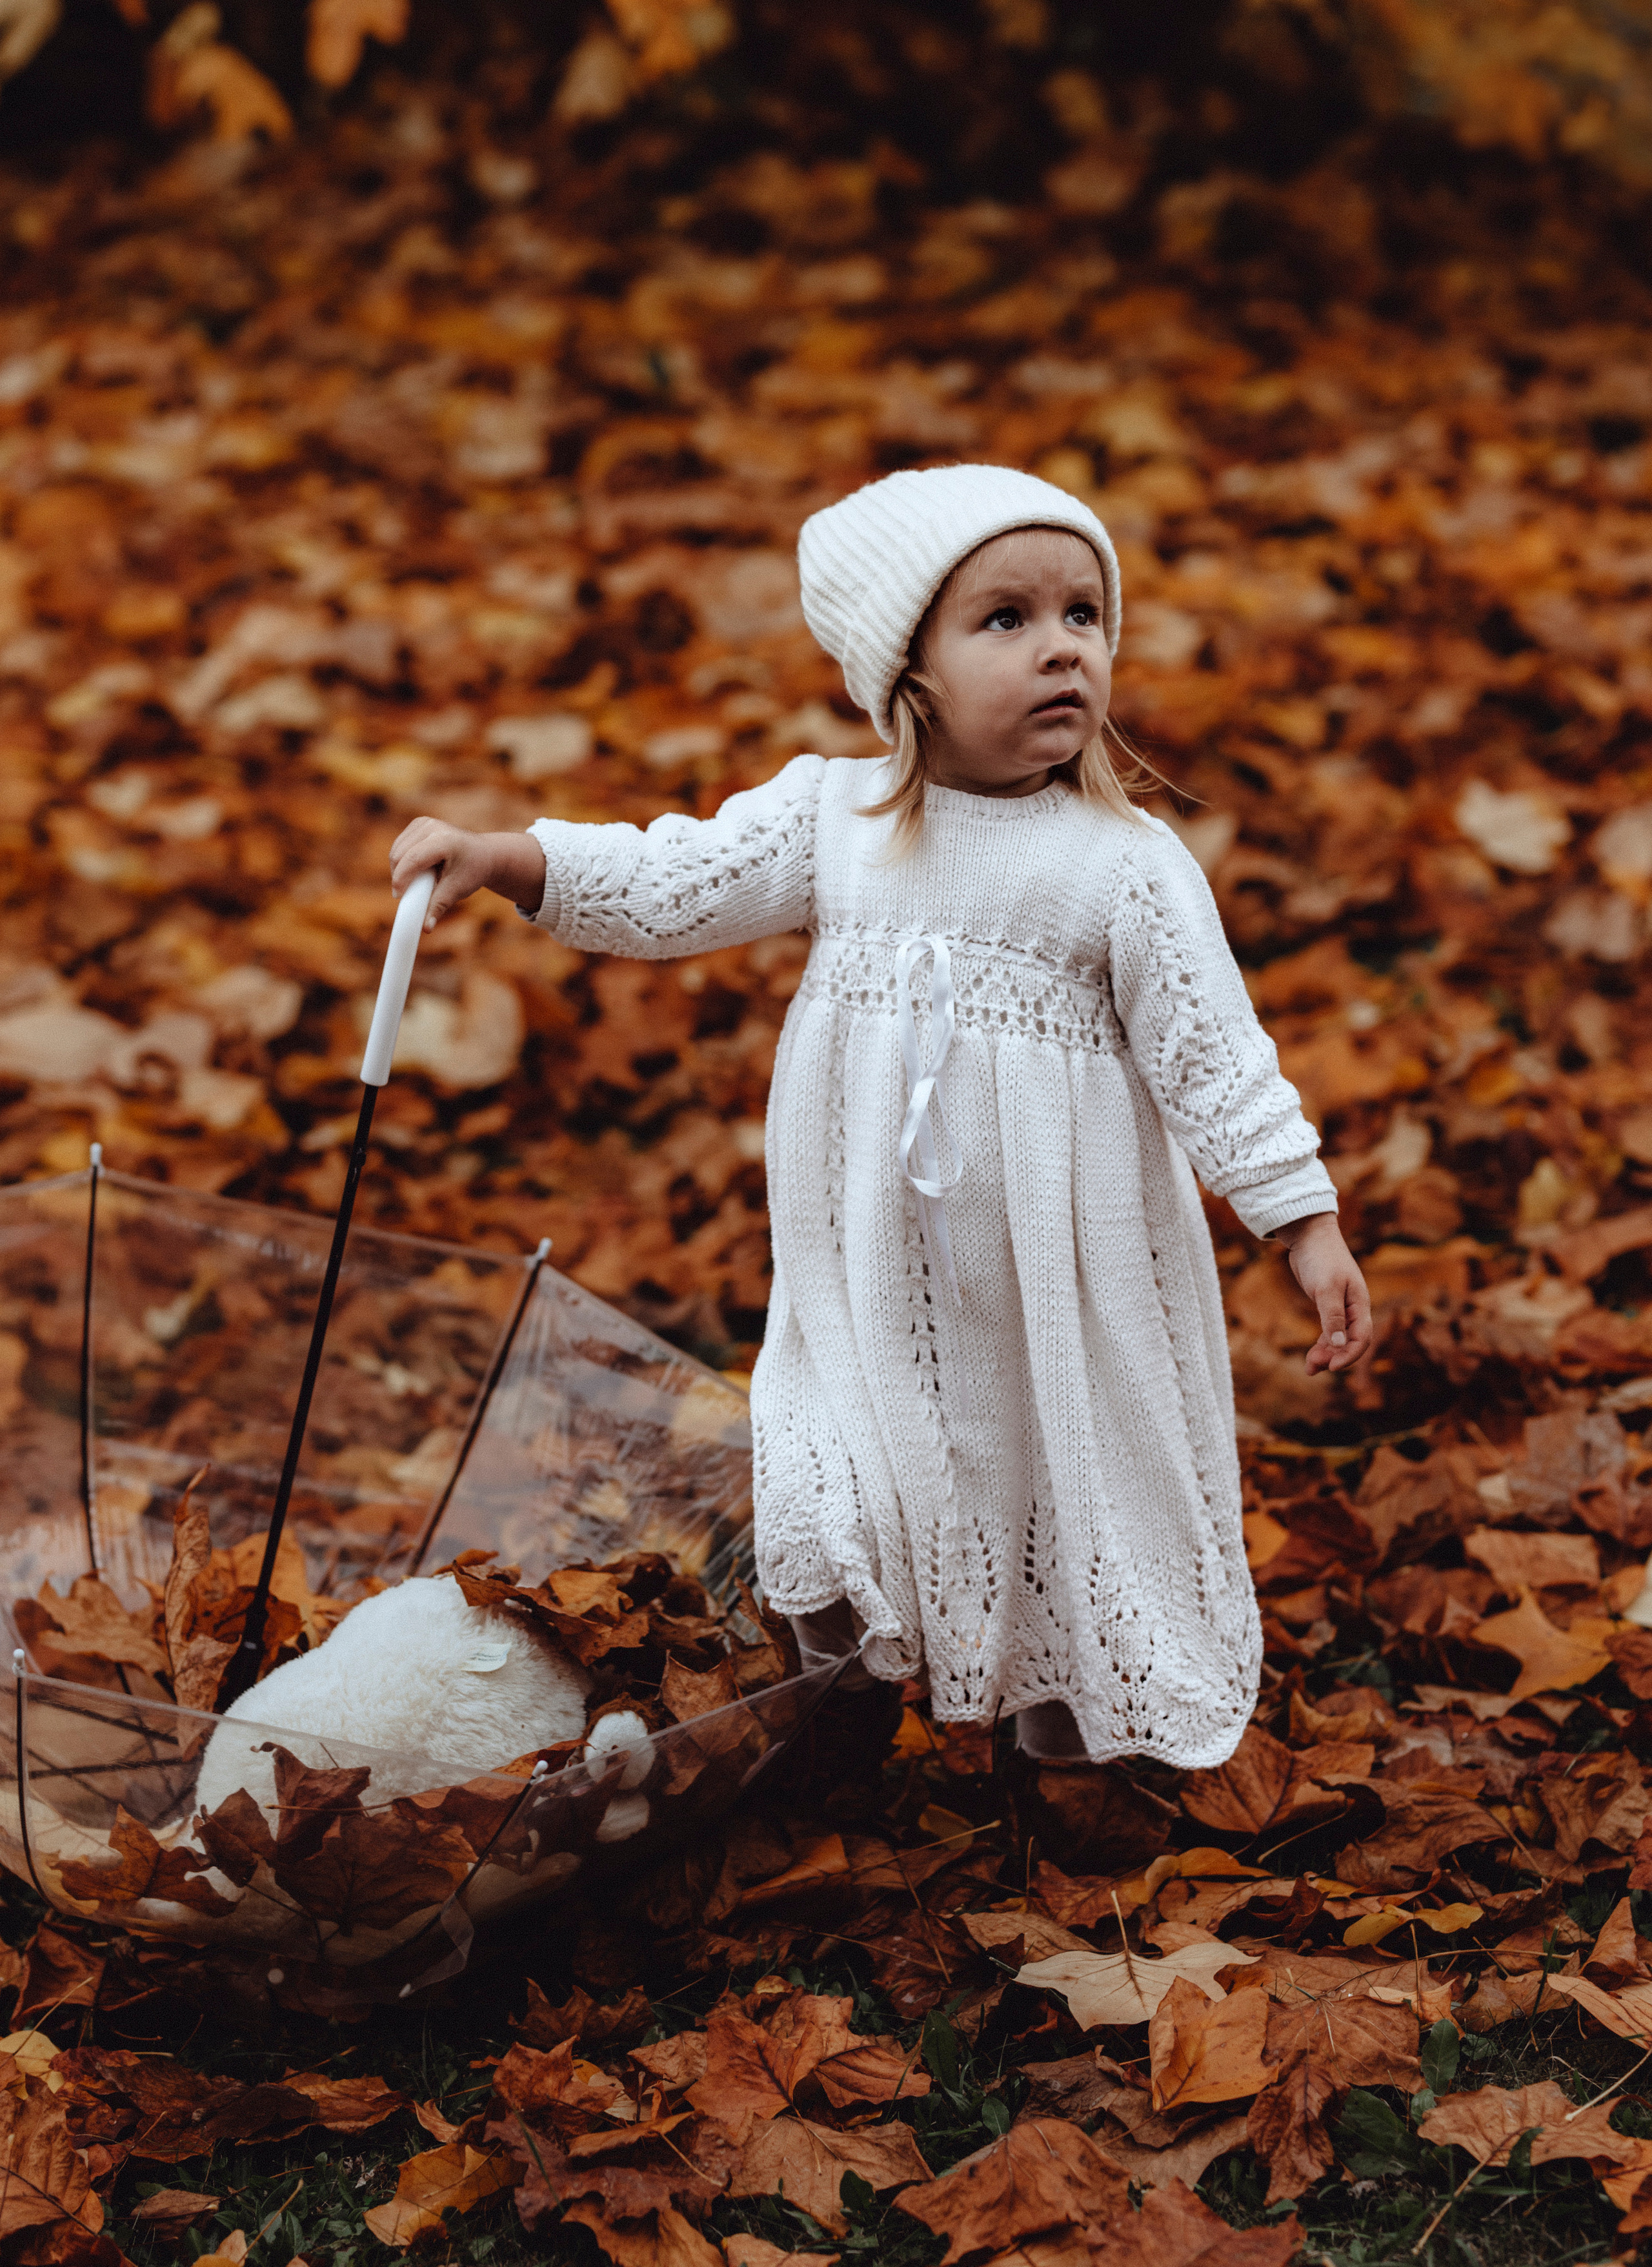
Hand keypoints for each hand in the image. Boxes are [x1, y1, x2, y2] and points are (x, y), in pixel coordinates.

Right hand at [389, 817, 546, 927]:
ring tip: (414, 884)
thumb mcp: (457, 889)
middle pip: (399, 854)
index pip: (413, 859)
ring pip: (396, 849)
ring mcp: (424, 822)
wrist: (485, 854)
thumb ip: (439, 906)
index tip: (399, 898)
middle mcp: (432, 826)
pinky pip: (399, 845)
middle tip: (406, 896)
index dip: (401, 879)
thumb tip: (425, 928)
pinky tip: (414, 871)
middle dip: (398, 876)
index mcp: (444, 840)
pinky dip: (401, 861)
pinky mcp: (418, 824)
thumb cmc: (472, 872)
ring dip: (398, 869)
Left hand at [1274, 1212, 1371, 1374]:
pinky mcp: (1326, 1306)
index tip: (1333, 1366)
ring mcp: (1340, 1307)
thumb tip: (1339, 1344)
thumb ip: (1332, 1316)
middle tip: (1312, 1368)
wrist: (1309, 1236)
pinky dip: (1321, 1344)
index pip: (1362, 1336)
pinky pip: (1328, 1332)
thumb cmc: (1321, 1258)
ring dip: (1326, 1354)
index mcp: (1360, 1303)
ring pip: (1338, 1339)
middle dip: (1334, 1357)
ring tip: (1309, 1369)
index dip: (1350, 1354)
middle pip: (1350, 1341)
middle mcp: (1353, 1308)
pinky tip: (1311, 1355)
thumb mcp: (1326, 1287)